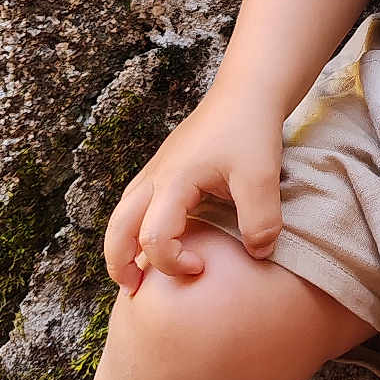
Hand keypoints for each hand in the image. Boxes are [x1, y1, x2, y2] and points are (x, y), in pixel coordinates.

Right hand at [103, 89, 284, 295]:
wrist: (249, 90)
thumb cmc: (252, 129)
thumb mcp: (262, 177)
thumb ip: (260, 220)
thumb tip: (257, 254)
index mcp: (174, 181)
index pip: (154, 237)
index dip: (173, 262)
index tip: (203, 267)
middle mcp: (156, 176)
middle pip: (117, 227)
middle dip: (119, 262)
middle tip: (133, 289)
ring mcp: (158, 167)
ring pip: (122, 212)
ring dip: (121, 243)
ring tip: (135, 271)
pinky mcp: (167, 163)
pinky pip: (137, 199)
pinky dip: (135, 223)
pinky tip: (154, 233)